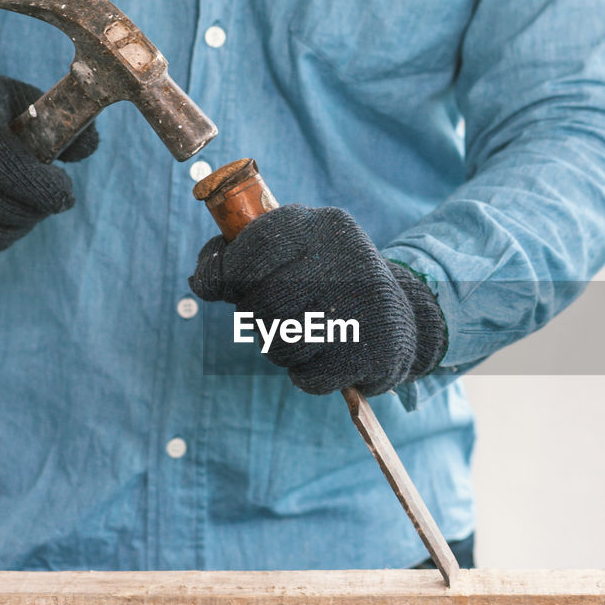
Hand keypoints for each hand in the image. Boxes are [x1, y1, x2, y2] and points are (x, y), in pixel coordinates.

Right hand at [0, 62, 98, 254]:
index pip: (18, 174)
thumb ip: (55, 120)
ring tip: (26, 205)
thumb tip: (88, 149)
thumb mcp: (15, 95)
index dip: (50, 189)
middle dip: (40, 207)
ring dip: (22, 225)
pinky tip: (3, 218)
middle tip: (46, 196)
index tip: (65, 190)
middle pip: (10, 208)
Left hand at [189, 204, 446, 395]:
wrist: (402, 322)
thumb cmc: (332, 283)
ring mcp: (362, 311)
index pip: (258, 244)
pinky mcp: (366, 355)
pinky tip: (326, 356)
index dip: (223, 270)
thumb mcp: (301, 249)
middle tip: (269, 314)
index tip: (213, 283)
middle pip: (263, 299)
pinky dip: (306, 374)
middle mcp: (349, 263)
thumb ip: (252, 252)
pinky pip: (305, 376)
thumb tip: (202, 278)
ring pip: (280, 343)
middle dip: (254, 314)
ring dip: (279, 347)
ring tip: (302, 335)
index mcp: (327, 227)